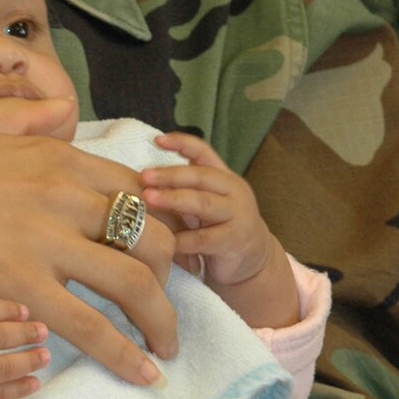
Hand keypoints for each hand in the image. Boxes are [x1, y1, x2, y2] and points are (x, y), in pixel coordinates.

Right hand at [0, 101, 178, 384]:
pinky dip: (125, 354)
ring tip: (164, 349)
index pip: (136, 188)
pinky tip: (141, 374)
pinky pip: (91, 328)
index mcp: (52, 155)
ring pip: (135, 285)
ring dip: (161, 322)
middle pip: (152, 235)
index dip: (158, 224)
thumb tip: (63, 109)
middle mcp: (61, 195)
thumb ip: (21, 116)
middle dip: (170, 274)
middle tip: (161, 302)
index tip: (157, 252)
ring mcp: (43, 242)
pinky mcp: (19, 288)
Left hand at [139, 132, 276, 287]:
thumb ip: (186, 190)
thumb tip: (145, 179)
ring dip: (173, 200)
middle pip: (201, 176)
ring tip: (149, 199)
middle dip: (170, 175)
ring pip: (203, 204)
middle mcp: (234, 192)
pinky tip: (164, 240)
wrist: (254, 259)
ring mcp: (237, 215)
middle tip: (144, 176)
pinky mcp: (234, 240)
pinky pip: (203, 239)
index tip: (157, 139)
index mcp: (225, 178)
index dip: (182, 143)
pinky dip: (182, 240)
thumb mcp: (207, 203)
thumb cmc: (220, 227)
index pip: (204, 152)